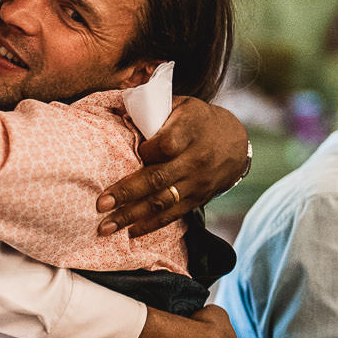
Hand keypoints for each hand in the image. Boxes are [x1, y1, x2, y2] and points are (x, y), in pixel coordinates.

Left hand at [97, 96, 250, 234]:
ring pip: (162, 202)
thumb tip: (117, 111)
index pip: (166, 145)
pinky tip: (130, 232)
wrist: (236, 143)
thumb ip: (154, 110)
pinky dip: (151, 225)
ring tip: (106, 227)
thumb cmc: (199, 120)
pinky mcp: (198, 199)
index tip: (132, 152)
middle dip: (126, 193)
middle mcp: (194, 160)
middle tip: (100, 204)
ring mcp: (196, 183)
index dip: (146, 151)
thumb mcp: (183, 105)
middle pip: (158, 178)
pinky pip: (173, 215)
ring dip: (132, 216)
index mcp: (190, 131)